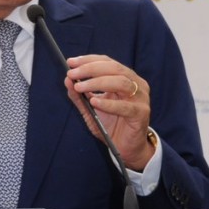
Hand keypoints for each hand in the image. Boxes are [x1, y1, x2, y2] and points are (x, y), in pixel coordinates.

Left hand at [64, 54, 152, 170]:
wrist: (126, 148)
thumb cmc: (111, 125)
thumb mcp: (90, 109)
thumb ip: (80, 95)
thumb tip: (67, 80)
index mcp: (125, 78)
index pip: (107, 62)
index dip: (88, 60)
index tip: (70, 62)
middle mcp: (135, 84)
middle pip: (114, 68)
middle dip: (90, 69)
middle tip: (72, 74)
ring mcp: (141, 98)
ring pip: (120, 83)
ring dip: (97, 83)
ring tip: (80, 87)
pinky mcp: (141, 114)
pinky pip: (125, 106)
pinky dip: (108, 103)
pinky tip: (94, 102)